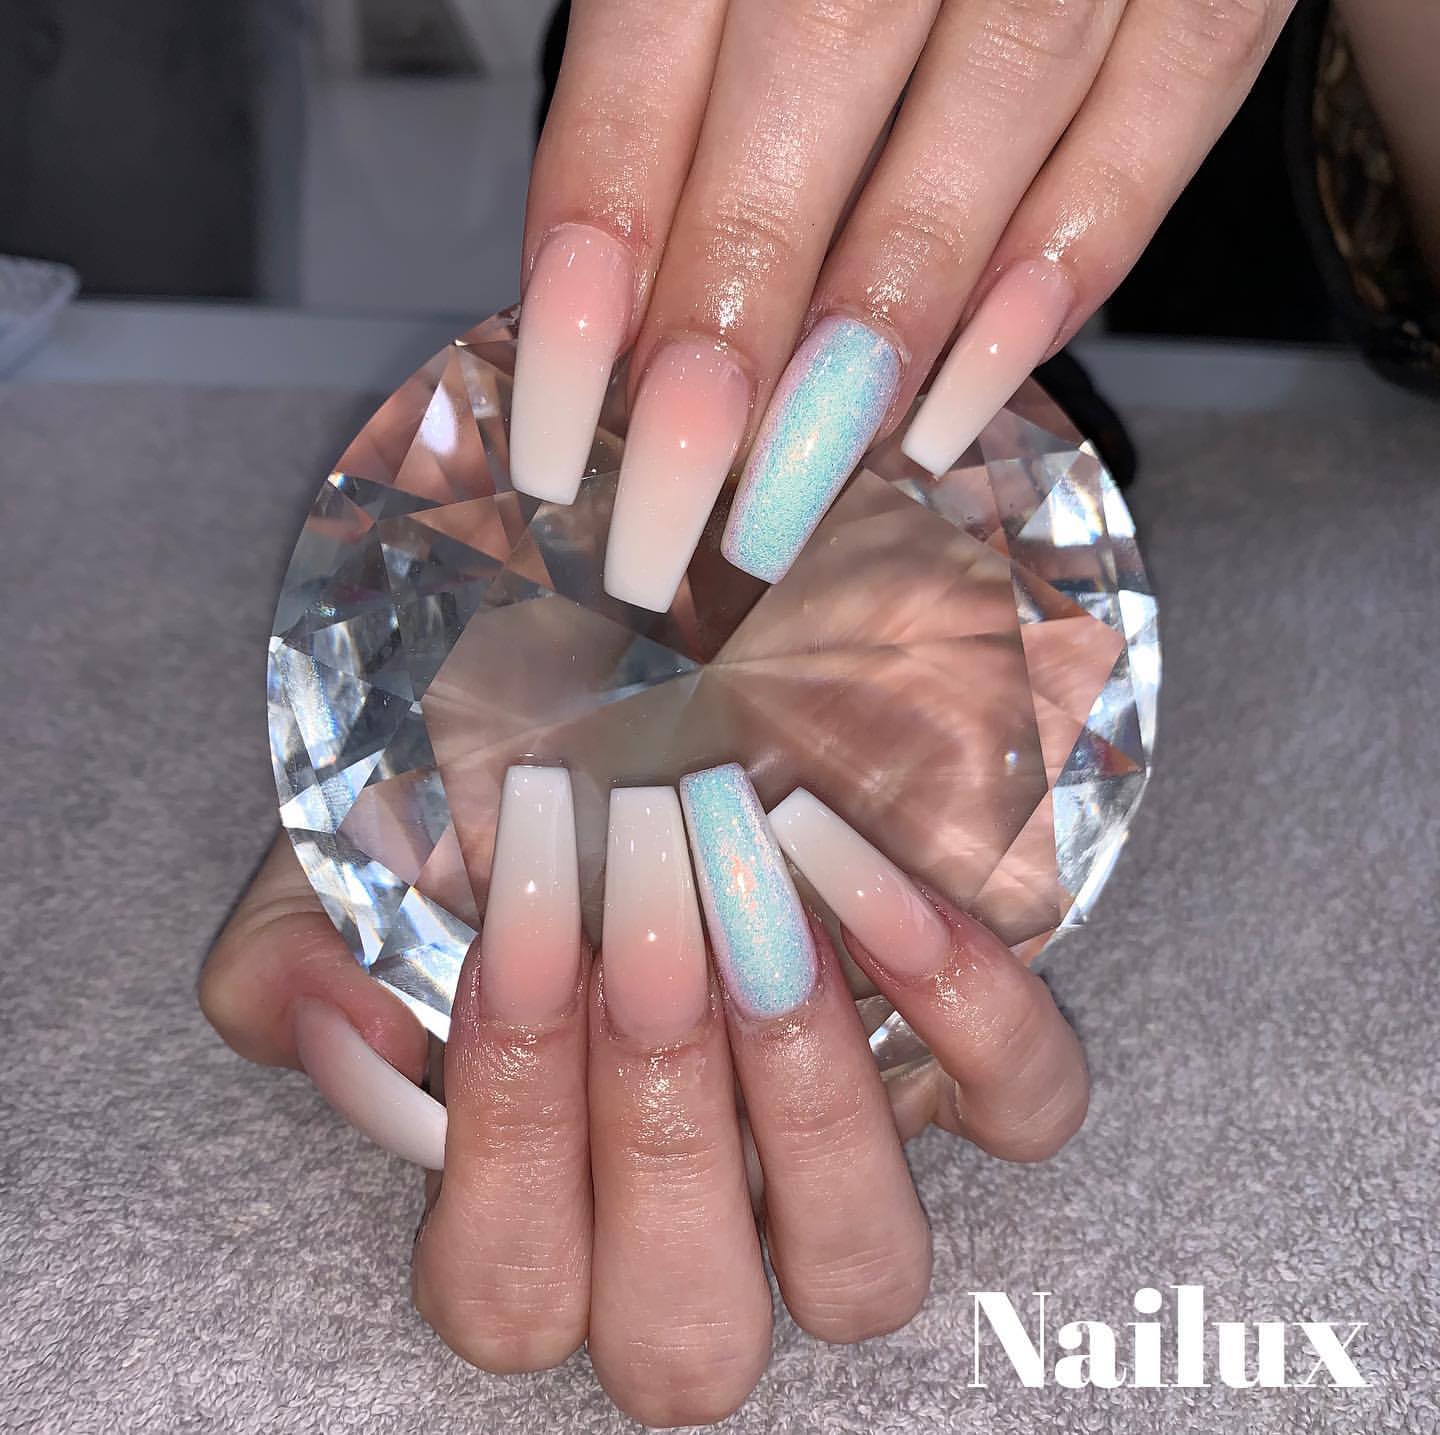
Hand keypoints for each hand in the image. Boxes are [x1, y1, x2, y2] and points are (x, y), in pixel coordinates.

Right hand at [201, 766, 1085, 1424]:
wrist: (686, 624)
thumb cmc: (538, 750)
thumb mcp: (378, 840)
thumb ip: (298, 954)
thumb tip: (337, 1036)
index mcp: (547, 1178)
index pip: (508, 1288)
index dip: (505, 1139)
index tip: (520, 928)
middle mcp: (706, 1195)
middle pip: (686, 1342)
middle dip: (653, 1130)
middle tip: (640, 927)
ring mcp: (857, 1137)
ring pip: (863, 1274)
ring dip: (804, 1098)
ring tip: (753, 914)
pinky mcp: (983, 1049)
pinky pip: (1023, 1107)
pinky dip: (957, 1004)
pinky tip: (859, 883)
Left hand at [511, 0, 1295, 610]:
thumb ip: (683, 79)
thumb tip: (623, 304)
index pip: (646, 51)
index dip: (600, 255)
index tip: (562, 436)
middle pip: (810, 83)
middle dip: (731, 325)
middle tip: (669, 516)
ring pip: (986, 112)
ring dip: (882, 324)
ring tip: (792, 486)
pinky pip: (1153, 126)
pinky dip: (1059, 277)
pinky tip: (956, 405)